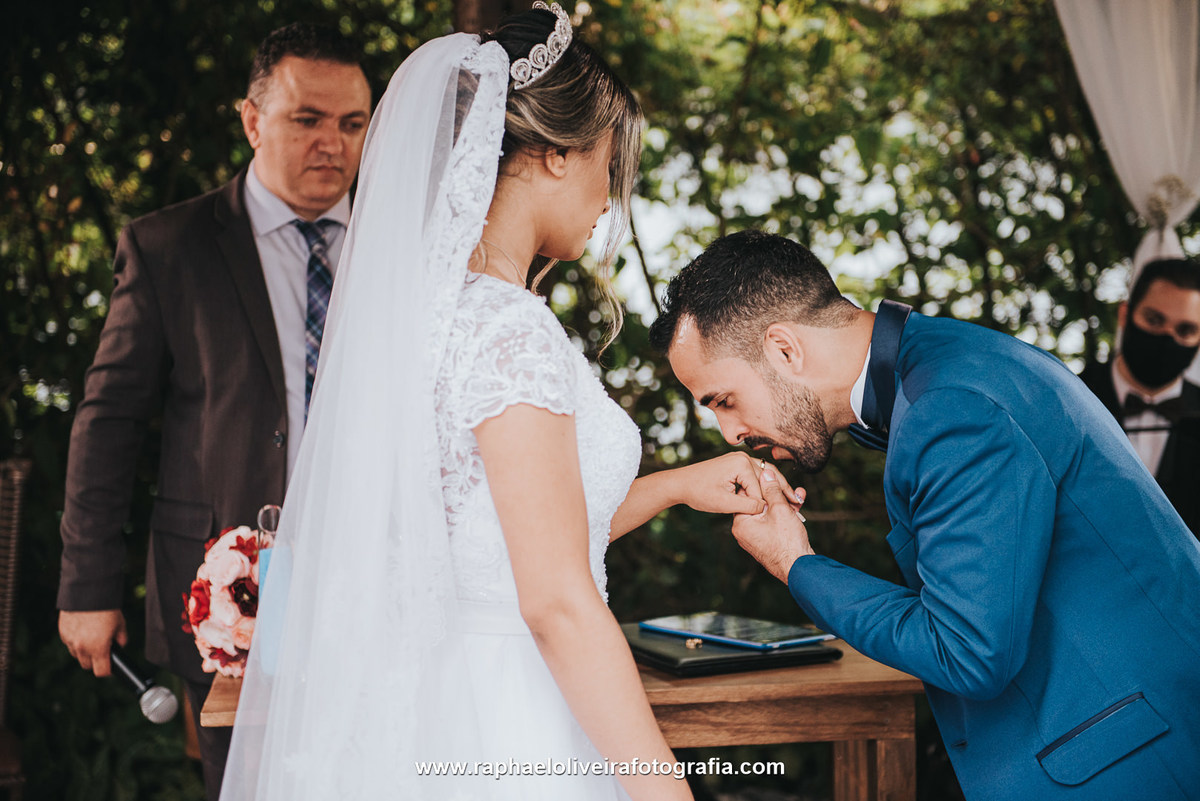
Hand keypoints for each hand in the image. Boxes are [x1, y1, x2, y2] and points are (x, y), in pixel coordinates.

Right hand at [59, 609, 126, 677]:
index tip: (110, 666)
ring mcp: (70, 641)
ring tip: (92, 636)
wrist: (88, 592)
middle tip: (102, 649)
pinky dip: (76, 640)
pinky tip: (83, 629)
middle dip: (95, 660)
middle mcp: (82, 647)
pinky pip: (70, 643)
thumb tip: (119, 647)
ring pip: (77, 655)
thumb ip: (121, 640)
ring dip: (84, 651)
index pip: (101, 671)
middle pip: (87, 665)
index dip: (107, 670)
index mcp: (98, 648)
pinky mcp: (63, 633)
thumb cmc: (107, 609)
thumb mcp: (120, 625)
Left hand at [669, 452, 804, 516]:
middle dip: (784, 492)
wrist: (681, 483)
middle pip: (770, 477)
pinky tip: (774, 498)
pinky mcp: (738, 465)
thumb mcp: (724, 503)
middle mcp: (743, 458)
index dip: (773, 504)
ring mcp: (740, 460)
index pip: (762, 488)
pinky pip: (756, 476)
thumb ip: (746, 505)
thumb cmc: (699, 492)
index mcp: (741, 464)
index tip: (788, 515)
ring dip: (776, 489)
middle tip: (799, 506)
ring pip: (765, 476)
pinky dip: (765, 486)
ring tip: (792, 502)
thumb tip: (765, 507)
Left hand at [730, 466, 814, 582]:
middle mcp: (743, 530)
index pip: (747, 494)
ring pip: (767, 512)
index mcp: (741, 522)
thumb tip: (766, 473)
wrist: (798, 569)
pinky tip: (796, 508)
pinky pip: (771, 522)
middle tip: (791, 491)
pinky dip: (782, 515)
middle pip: (758, 502)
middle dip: (776, 495)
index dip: (764, 485)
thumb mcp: (780, 509)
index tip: (777, 480)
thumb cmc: (788, 542)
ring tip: (798, 498)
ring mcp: (753, 536)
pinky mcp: (764, 540)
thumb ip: (772, 490)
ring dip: (783, 504)